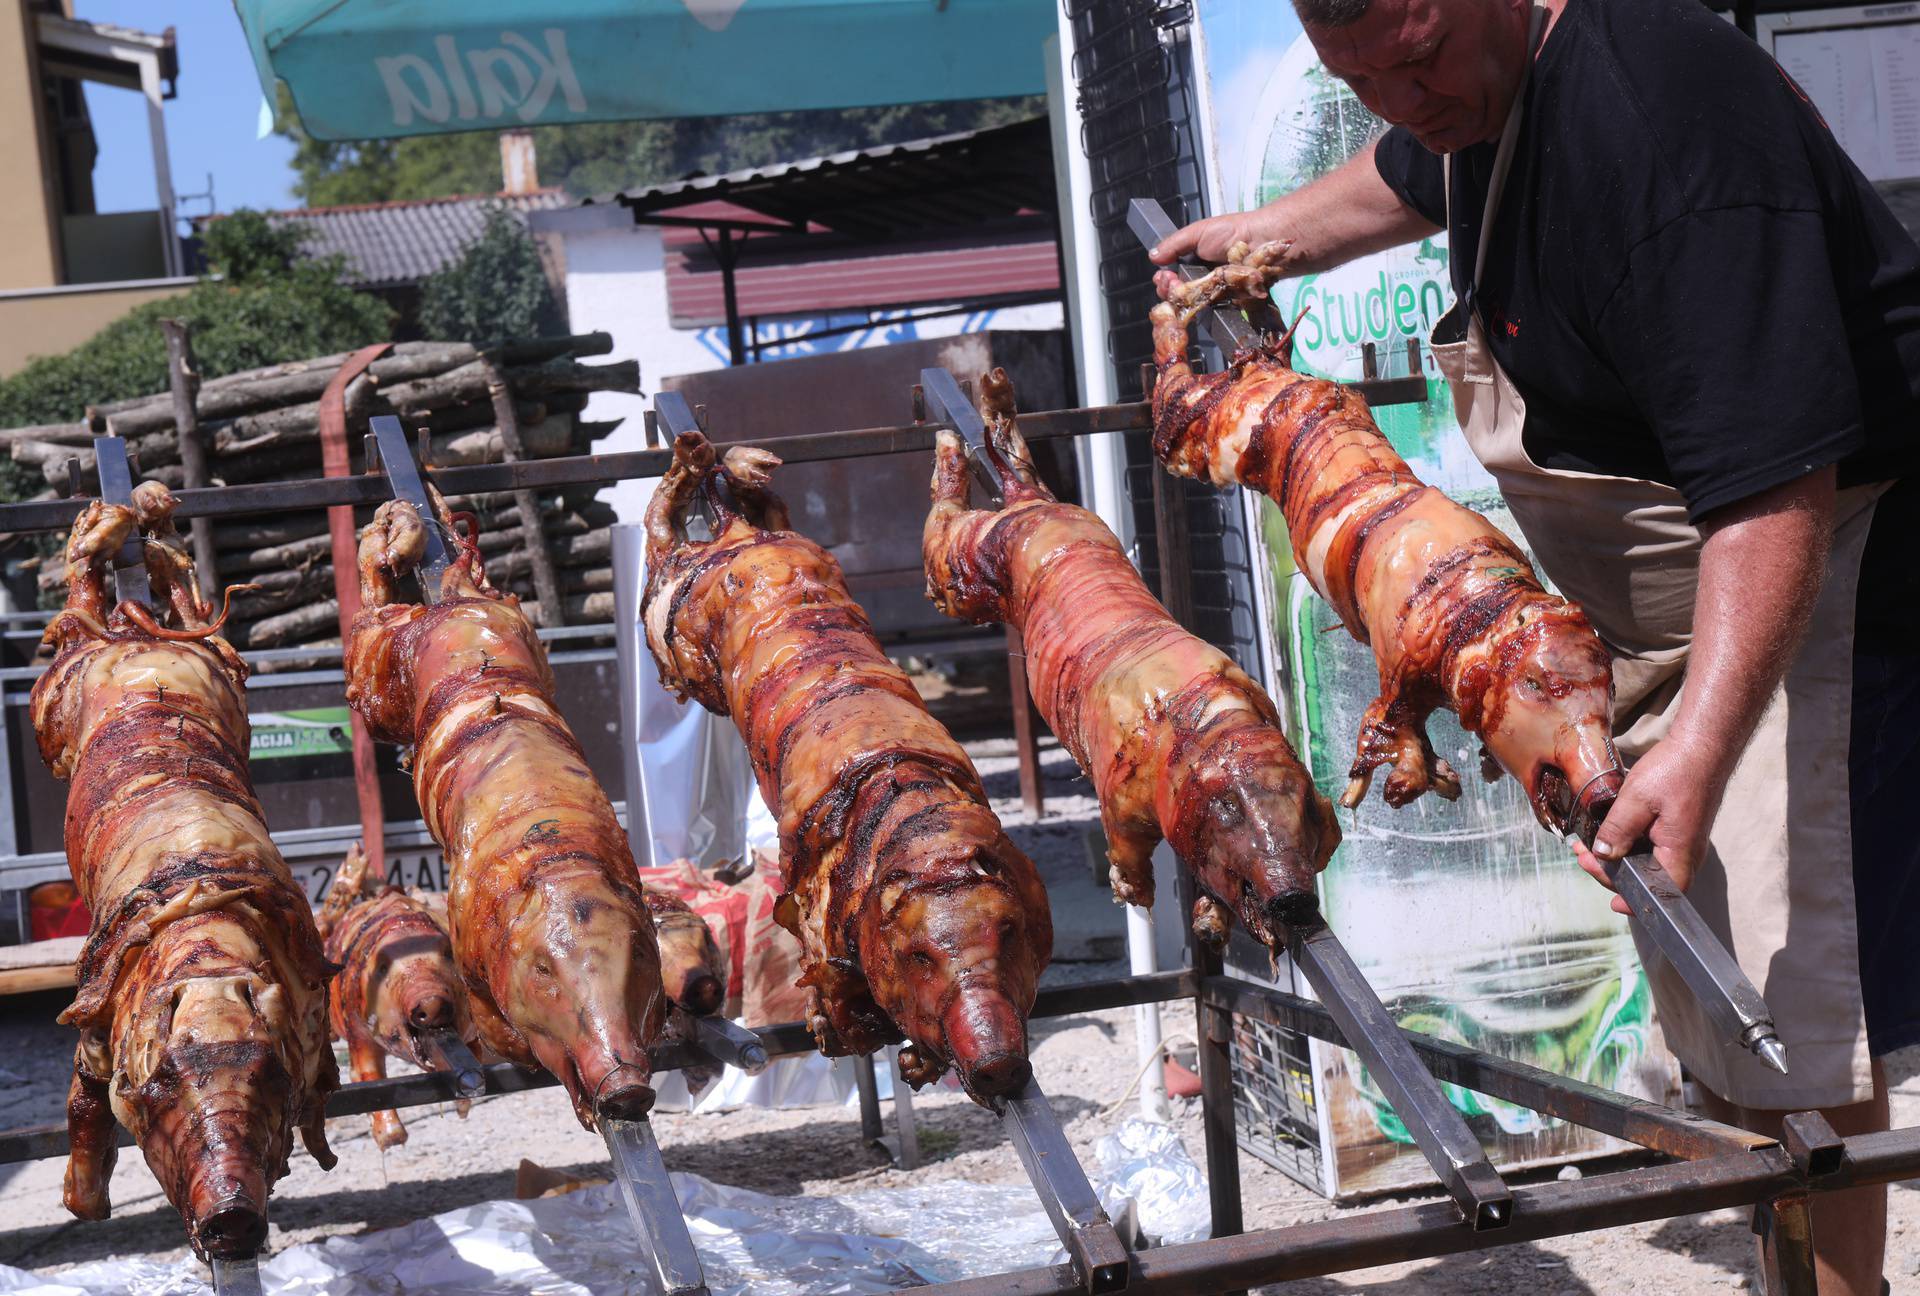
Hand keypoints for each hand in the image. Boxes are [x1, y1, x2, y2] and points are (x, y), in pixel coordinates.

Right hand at [1148, 210, 1287, 299]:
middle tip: (1169, 282)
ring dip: (1179, 299)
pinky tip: (1194, 302)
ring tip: (1177, 289)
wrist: (1262, 242)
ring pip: (1190, 304)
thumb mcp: (1198, 232)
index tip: (1162, 276)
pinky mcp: (1227, 303)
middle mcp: (1203, 278)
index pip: (1172, 277)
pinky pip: (1209, 311)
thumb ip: (1174, 243)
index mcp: (1194, 260)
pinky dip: (1199, 308)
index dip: (1164, 279)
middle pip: (1177, 293)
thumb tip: (1153, 255)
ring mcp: (1214, 291)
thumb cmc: (1233, 232)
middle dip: (1167, 289)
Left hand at [1569, 734, 1733, 915]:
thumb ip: (1618, 829)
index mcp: (1679, 852)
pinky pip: (1651, 846)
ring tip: (1585, 846)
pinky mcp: (1677, 829)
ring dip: (1616, 857)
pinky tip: (1607, 832)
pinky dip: (1627, 843)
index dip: (1634, 899)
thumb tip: (1602, 856)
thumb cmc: (1674, 770)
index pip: (1659, 892)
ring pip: (1647, 862)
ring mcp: (1683, 841)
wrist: (1702, 745)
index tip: (1611, 899)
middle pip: (1648, 879)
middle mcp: (1685, 853)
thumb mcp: (1636, 799)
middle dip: (1611, 872)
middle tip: (1582, 856)